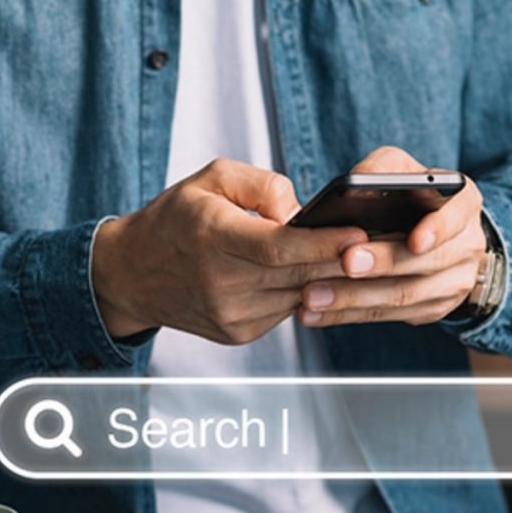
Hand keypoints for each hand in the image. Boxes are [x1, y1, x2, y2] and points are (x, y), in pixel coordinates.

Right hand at [92, 159, 366, 343]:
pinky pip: (285, 310)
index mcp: (212, 236)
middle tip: (379, 246)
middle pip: (297, 274)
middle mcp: (220, 281)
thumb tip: (301, 211)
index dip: (323, 243)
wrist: (131, 274)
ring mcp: (229, 314)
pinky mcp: (236, 333)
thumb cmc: (178, 218)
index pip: (279, 247)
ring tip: (353, 257)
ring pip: (298, 295)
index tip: (361, 234)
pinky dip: (302, 291)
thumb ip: (262, 184)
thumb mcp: (212, 179)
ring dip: (328, 279)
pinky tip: (311, 275)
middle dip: (342, 261)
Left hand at [298, 146, 485, 327]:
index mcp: (464, 204)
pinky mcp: (432, 309)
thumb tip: (355, 184)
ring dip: (355, 298)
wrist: (438, 238)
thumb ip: (382, 170)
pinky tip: (317, 312)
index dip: (439, 229)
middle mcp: (466, 246)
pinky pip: (389, 316)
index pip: (459, 215)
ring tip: (314, 294)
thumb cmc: (413, 198)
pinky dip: (349, 315)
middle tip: (346, 262)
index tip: (415, 241)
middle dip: (384, 263)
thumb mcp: (402, 170)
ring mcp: (453, 283)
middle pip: (427, 261)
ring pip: (405, 296)